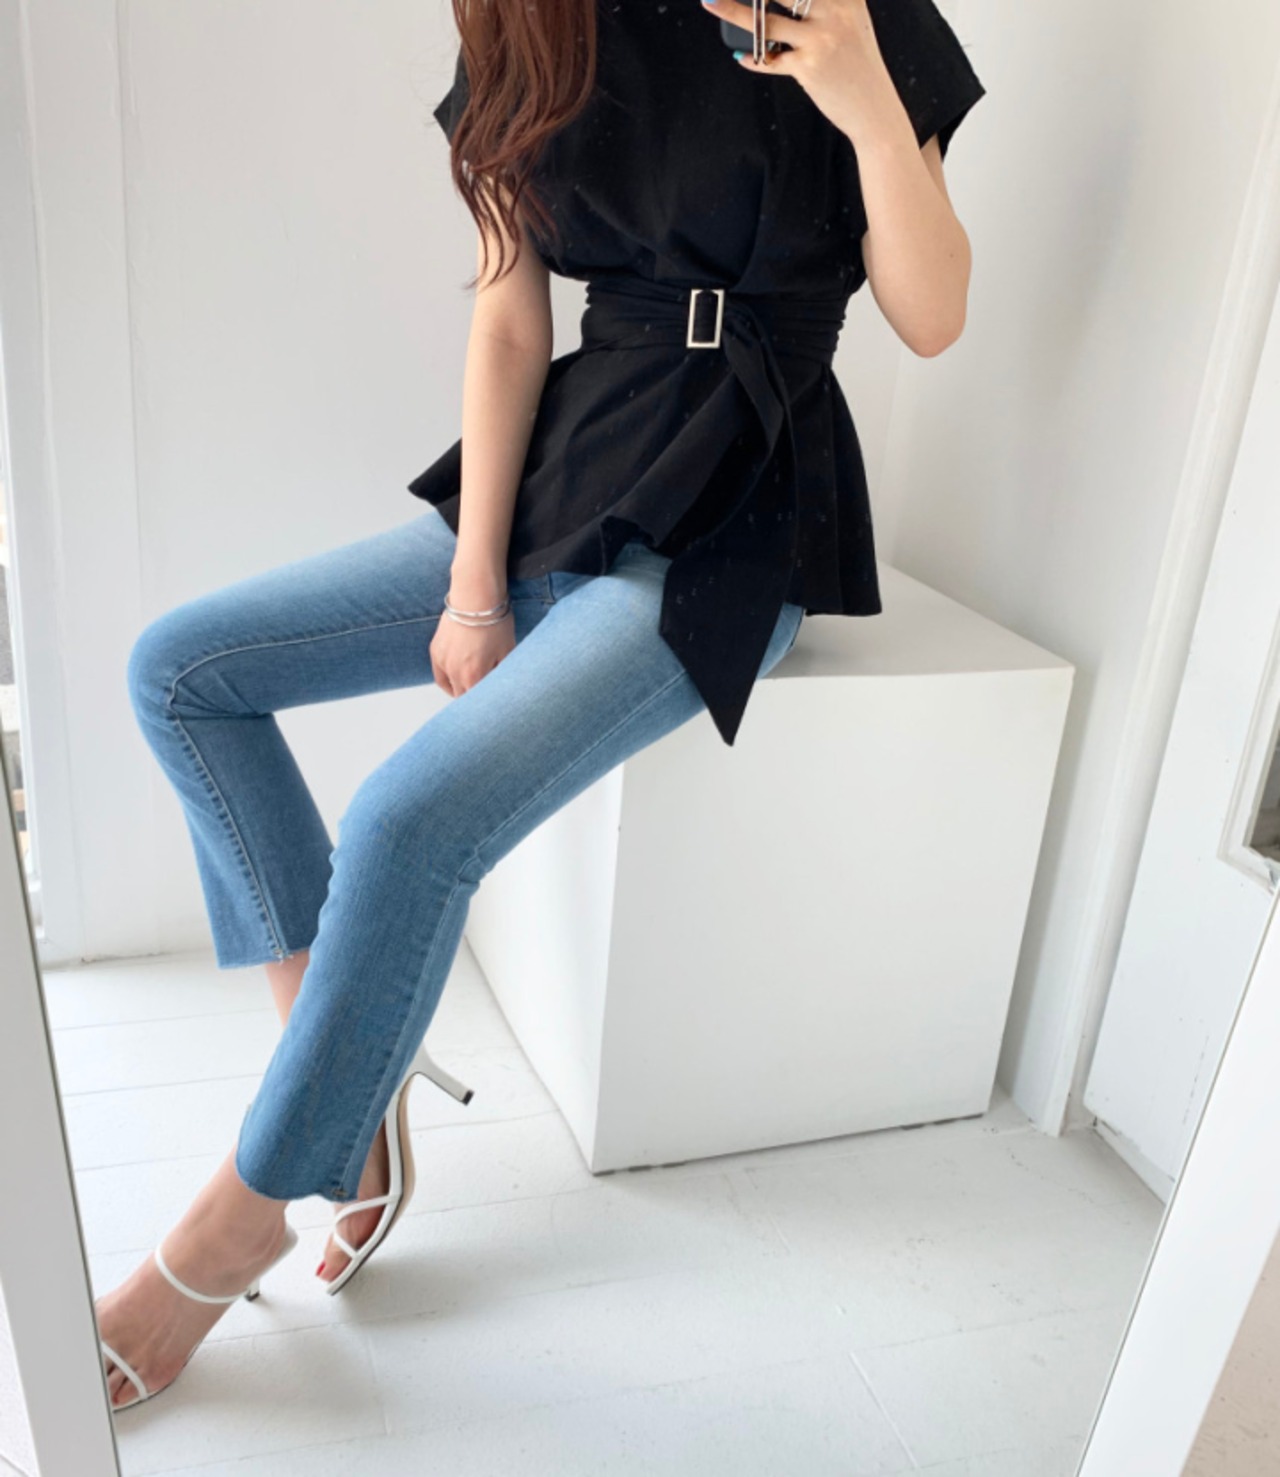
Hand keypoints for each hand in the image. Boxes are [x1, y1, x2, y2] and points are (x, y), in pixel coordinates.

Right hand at [429, 607, 515, 697]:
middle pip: (463, 697)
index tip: (492, 704)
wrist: (475, 596)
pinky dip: (448, 679)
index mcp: (474, 676)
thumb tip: (501, 687)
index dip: (486, 704)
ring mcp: (443, 662)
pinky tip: (458, 679)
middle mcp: (455, 672)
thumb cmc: (494, 621)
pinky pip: (440, 675)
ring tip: (472, 687)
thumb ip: (501, 674)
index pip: (477, 702)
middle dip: (474, 697)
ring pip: (451, 687)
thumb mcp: (508, 652)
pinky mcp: (435, 651)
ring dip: (461, 690)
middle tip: (485, 696)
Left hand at [699, 0, 900, 146]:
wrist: (874, 110)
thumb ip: (825, 6)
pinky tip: (742, 57)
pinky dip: (753, 59)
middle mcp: (835, 10)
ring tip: (711, 2)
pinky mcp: (808, 66)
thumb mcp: (852, 24)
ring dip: (733, 12)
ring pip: (765, 20)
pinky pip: (769, 59)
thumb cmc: (858, 67)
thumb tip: (777, 2)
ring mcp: (821, 38)